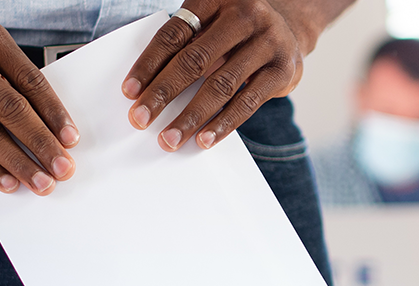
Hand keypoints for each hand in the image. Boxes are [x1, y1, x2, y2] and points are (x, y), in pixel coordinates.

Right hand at [0, 15, 77, 194]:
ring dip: (17, 162)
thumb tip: (51, 134)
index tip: (71, 139)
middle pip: (9, 105)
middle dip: (40, 142)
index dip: (53, 112)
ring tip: (40, 182)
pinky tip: (7, 182)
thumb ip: (9, 83)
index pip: (27, 78)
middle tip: (62, 168)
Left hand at [122, 0, 309, 151]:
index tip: (129, 92)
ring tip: (170, 138)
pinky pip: (247, 102)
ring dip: (191, 116)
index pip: (174, 33)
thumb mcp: (210, 25)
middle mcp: (244, 14)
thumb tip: (145, 91)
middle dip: (163, 93)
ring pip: (220, 84)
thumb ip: (185, 46)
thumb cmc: (234, 32)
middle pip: (194, 59)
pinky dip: (223, 124)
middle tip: (140, 119)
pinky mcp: (284, 69)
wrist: (289, 31)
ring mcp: (268, 40)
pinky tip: (204, 139)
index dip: (148, 64)